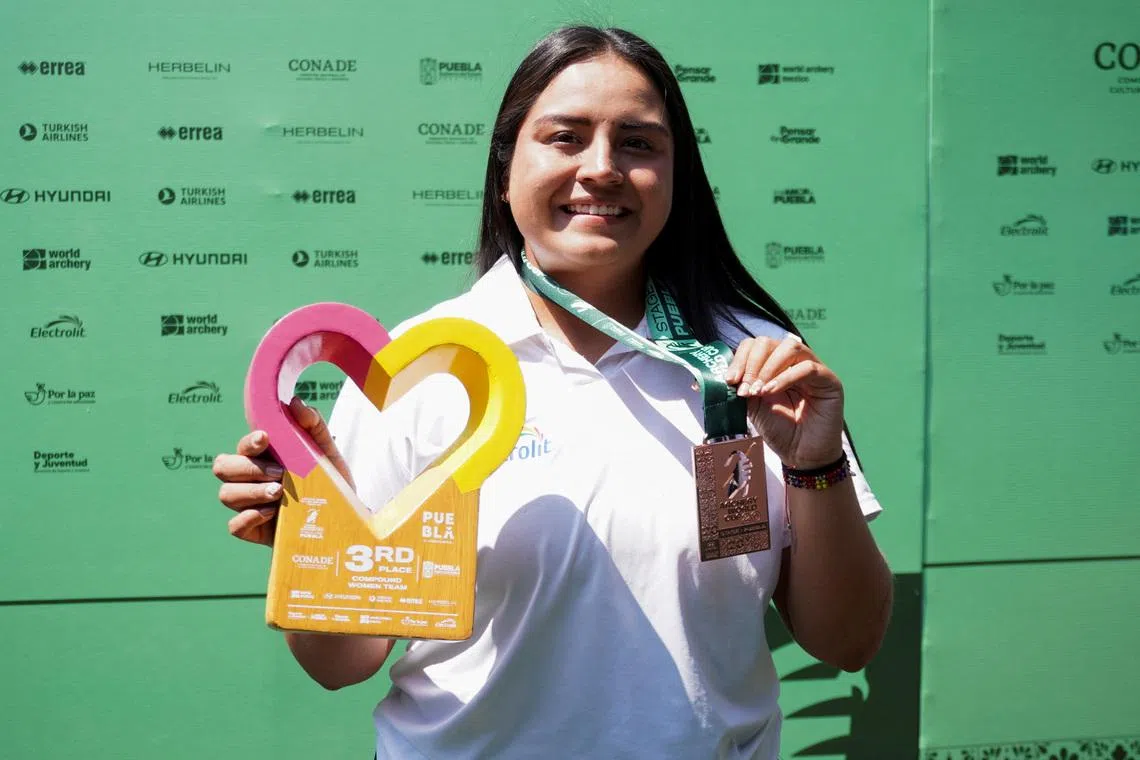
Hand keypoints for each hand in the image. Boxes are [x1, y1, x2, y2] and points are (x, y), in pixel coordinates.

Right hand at [214, 397, 351, 545]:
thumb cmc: (329, 480)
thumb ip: (313, 425)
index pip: (242, 446)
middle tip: (280, 473)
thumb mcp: (327, 452)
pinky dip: (248, 517)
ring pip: (226, 494)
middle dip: (249, 468)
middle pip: (223, 467)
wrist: (343, 517)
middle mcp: (248, 479)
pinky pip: (235, 526)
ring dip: (251, 491)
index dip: (248, 441)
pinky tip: (271, 513)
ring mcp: (248, 505)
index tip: (266, 438)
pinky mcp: (253, 530)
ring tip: (279, 493)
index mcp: (262, 457)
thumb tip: (294, 402)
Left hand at [726, 334, 844, 468]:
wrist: (801, 455)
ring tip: (758, 390)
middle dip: (751, 363)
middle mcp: (793, 362)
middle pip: (769, 342)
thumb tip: (720, 375)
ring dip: (768, 367)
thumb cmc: (780, 430)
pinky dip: (785, 377)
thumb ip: (743, 386)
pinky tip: (771, 391)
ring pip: (790, 347)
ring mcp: (813, 368)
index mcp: (774, 365)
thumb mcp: (753, 405)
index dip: (740, 358)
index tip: (729, 380)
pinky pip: (807, 367)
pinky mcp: (829, 380)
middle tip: (744, 387)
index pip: (754, 346)